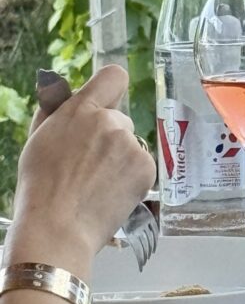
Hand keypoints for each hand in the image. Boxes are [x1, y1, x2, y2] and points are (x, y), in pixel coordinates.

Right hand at [12, 65, 155, 266]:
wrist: (58, 226)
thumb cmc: (41, 187)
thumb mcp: (40, 138)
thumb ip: (57, 112)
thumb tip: (67, 95)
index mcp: (81, 109)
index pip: (113, 77)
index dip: (112, 87)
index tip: (110, 98)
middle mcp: (110, 122)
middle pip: (120, 120)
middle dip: (109, 137)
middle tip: (90, 166)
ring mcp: (131, 145)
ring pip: (131, 146)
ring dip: (120, 160)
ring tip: (97, 185)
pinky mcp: (146, 168)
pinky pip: (142, 167)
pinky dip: (131, 179)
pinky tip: (110, 194)